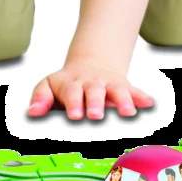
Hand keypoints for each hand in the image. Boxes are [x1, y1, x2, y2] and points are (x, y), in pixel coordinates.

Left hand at [27, 58, 153, 119]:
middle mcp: (91, 84)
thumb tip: (32, 112)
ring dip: (123, 101)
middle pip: (94, 92)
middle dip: (96, 103)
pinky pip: (134, 91)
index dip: (74, 103)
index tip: (74, 115)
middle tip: (96, 116)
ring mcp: (109, 85)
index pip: (72, 93)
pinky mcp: (124, 88)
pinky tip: (149, 104)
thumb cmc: (67, 84)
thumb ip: (40, 98)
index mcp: (72, 85)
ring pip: (117, 91)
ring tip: (128, 113)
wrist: (90, 64)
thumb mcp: (49, 86)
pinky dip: (141, 97)